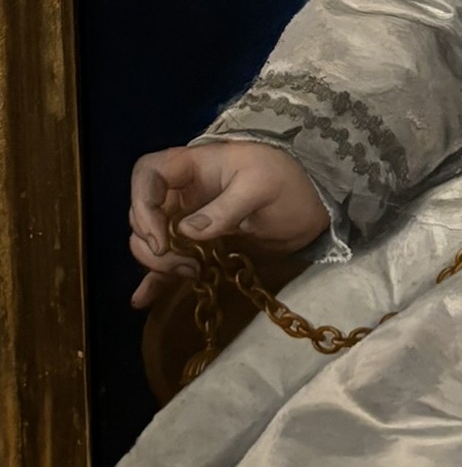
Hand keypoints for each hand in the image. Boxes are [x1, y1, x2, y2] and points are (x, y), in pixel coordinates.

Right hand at [127, 141, 328, 308]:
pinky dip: (155, 279)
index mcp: (195, 166)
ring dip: (159, 262)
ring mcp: (189, 218)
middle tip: (184, 263)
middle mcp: (185, 191)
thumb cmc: (290, 183)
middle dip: (152, 241)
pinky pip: (168, 260)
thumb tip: (187, 232)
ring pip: (151, 239)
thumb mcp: (262, 187)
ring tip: (191, 273)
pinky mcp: (198, 245)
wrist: (314, 207)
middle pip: (143, 213)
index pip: (148, 173)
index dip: (143, 203)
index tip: (162, 237)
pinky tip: (143, 300)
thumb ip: (226, 207)